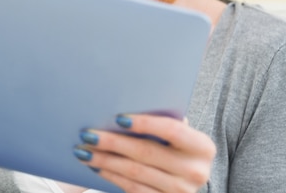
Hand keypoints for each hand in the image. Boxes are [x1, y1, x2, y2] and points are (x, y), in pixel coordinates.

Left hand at [74, 114, 215, 192]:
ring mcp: (181, 191)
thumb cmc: (175, 147)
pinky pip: (133, 188)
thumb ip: (163, 119)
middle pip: (147, 152)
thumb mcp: (177, 135)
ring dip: (105, 160)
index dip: (145, 123)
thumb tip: (127, 102)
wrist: (183, 181)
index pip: (172, 130)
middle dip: (113, 142)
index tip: (118, 117)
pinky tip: (96, 166)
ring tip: (84, 150)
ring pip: (135, 172)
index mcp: (202, 147)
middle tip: (88, 134)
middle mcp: (196, 172)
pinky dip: (111, 175)